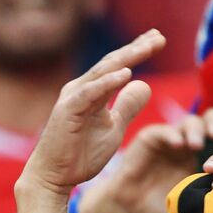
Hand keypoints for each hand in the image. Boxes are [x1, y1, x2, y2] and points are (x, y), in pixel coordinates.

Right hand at [18, 29, 165, 200]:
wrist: (53, 177)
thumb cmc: (80, 155)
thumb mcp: (113, 128)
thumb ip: (128, 107)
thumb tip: (145, 84)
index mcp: (92, 91)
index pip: (118, 66)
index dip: (138, 51)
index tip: (160, 39)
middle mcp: (81, 89)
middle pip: (112, 63)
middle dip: (136, 48)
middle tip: (159, 36)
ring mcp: (73, 98)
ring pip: (103, 72)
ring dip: (126, 58)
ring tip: (147, 47)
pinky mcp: (67, 111)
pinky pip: (90, 92)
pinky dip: (108, 82)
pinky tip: (126, 73)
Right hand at [78, 108, 212, 212]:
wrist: (131, 210)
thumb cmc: (163, 208)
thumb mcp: (194, 203)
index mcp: (204, 154)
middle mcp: (189, 142)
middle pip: (210, 119)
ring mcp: (170, 138)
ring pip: (189, 122)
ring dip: (196, 130)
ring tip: (197, 145)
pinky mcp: (150, 138)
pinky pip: (164, 130)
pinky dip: (172, 135)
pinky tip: (177, 145)